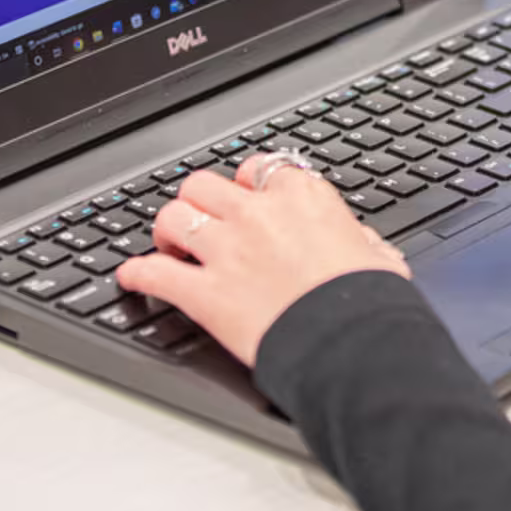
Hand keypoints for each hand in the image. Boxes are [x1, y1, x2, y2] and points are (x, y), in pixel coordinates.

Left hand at [117, 156, 409, 366]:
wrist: (355, 343)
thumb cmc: (371, 302)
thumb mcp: (378, 257)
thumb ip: (361, 241)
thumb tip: (365, 244)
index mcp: (302, 198)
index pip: (259, 167)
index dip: (246, 182)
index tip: (245, 195)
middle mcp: (258, 214)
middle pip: (203, 184)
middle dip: (197, 201)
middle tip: (200, 220)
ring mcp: (227, 251)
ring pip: (173, 216)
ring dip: (166, 230)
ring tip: (169, 245)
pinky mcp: (205, 293)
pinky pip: (154, 273)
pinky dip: (138, 274)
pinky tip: (132, 278)